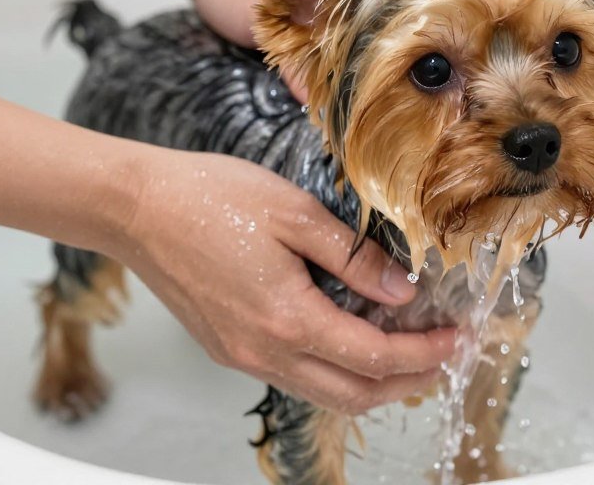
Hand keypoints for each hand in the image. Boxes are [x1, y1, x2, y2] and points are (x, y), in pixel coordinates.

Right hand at [115, 148, 453, 413]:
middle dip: (407, 383)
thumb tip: (402, 291)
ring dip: (371, 383)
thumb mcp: (296, 214)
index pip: (375, 357)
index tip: (458, 339)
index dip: (424, 354)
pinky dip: (333, 371)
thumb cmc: (210, 198)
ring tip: (407, 355)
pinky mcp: (228, 347)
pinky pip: (293, 376)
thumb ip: (354, 258)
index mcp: (287, 319)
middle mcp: (264, 352)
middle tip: (444, 358)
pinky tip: (350, 341)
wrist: (136, 208)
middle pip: (353, 394)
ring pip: (323, 393)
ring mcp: (242, 355)